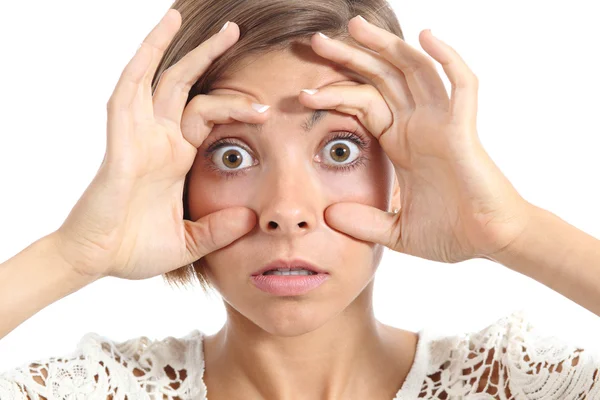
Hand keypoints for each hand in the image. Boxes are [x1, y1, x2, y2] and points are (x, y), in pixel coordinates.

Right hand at [55, 11, 264, 279]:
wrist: (98, 261)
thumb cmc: (136, 250)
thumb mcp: (190, 241)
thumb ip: (219, 230)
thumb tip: (251, 219)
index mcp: (176, 158)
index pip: (207, 115)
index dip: (236, 106)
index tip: (266, 109)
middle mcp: (159, 140)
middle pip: (184, 85)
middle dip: (207, 56)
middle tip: (233, 30)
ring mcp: (138, 137)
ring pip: (156, 79)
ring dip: (169, 47)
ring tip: (181, 16)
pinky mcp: (121, 141)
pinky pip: (127, 95)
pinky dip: (140, 66)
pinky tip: (156, 41)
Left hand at [299, 16, 532, 263]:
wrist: (490, 244)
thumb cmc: (451, 234)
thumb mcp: (397, 231)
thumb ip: (365, 223)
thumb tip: (329, 217)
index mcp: (399, 143)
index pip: (362, 104)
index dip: (334, 94)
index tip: (302, 93)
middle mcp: (417, 125)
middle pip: (381, 78)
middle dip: (350, 57)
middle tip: (317, 41)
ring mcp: (441, 123)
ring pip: (413, 70)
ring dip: (386, 46)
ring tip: (355, 27)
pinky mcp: (463, 129)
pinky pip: (460, 85)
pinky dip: (447, 58)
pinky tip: (427, 37)